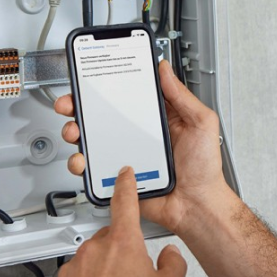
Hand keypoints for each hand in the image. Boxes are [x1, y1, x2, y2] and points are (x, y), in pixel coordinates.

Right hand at [56, 60, 226, 233]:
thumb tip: (165, 70)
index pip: (130, 95)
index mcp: (158, 118)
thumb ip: (182, 97)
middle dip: (81, 106)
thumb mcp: (201, 123)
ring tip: (75, 131)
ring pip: (92, 140)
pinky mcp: (118, 175)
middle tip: (72, 103)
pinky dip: (81, 162)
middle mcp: (139, 134)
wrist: (196, 205)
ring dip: (76, 132)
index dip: (110, 86)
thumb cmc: (204, 168)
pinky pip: (93, 167)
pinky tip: (84, 160)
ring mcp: (126, 154)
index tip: (94, 78)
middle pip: (104, 115)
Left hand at [57, 166, 186, 276]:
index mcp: (123, 243)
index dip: (126, 184)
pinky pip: (78, 273)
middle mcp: (95, 250)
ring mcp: (76, 266)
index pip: (125, 202)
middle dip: (122, 248)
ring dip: (104, 267)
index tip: (124, 174)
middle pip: (111, 236)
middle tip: (134, 271)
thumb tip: (170, 255)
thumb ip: (172, 263)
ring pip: (93, 256)